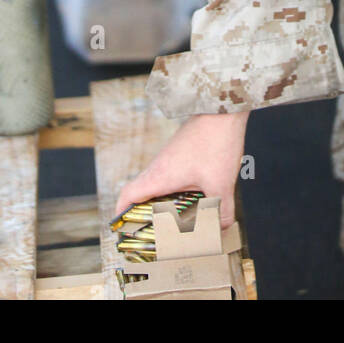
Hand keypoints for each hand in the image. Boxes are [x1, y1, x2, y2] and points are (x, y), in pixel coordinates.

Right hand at [114, 111, 249, 227]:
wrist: (223, 109)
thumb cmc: (216, 142)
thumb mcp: (221, 183)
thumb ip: (221, 209)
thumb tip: (221, 227)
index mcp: (161, 175)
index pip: (128, 194)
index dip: (120, 212)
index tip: (120, 227)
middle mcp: (160, 166)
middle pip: (142, 192)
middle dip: (143, 213)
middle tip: (150, 233)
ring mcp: (170, 157)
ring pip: (158, 183)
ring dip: (161, 201)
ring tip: (174, 222)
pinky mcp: (181, 152)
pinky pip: (171, 175)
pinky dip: (175, 190)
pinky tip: (193, 199)